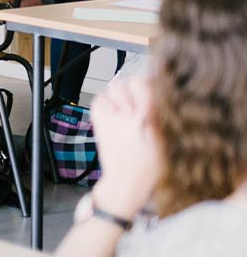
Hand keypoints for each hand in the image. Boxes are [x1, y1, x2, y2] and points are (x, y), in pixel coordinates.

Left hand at [88, 76, 162, 216]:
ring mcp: (111, 119)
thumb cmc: (150, 166)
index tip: (152, 86)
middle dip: (134, 87)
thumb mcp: (166, 140)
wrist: (127, 182)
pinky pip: (99, 101)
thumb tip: (163, 94)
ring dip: (120, 94)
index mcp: (148, 119)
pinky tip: (113, 110)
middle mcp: (128, 116)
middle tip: (138, 97)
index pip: (145, 84)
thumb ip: (163, 116)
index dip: (149, 82)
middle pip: (128, 83)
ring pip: (113, 89)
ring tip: (126, 105)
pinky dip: (105, 101)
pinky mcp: (99, 124)